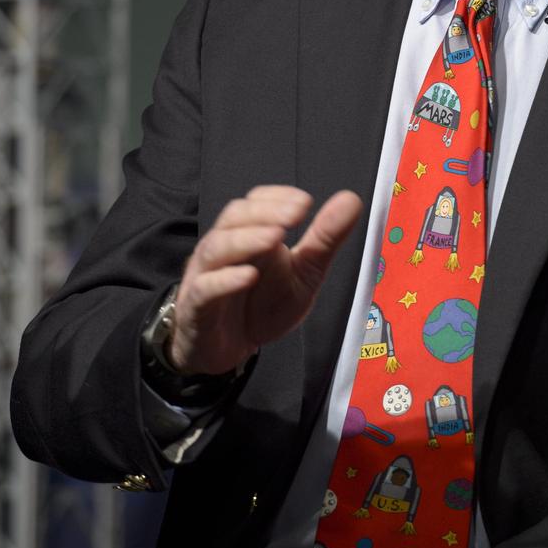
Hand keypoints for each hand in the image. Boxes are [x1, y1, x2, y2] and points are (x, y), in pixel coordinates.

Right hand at [169, 186, 361, 374]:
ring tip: (275, 238)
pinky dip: (225, 280)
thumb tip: (351, 199)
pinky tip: (249, 276)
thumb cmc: (262, 305)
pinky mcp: (196, 306)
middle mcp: (224, 248)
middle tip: (296, 216)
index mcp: (249, 234)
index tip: (305, 203)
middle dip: (265, 212)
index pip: (255, 202)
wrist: (230, 349)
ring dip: (246, 239)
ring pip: (216, 248)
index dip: (276, 198)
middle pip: (234, 217)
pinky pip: (205, 288)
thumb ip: (325, 238)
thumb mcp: (304, 272)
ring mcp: (206, 275)